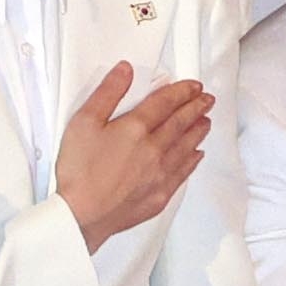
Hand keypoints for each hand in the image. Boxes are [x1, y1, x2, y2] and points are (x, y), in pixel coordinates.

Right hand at [54, 62, 210, 252]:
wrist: (82, 214)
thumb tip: (125, 71)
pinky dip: (192, 161)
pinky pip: (183, 173)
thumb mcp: (83, 123)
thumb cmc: (79, 170)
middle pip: (181, 123)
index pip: (165, 103)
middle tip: (206, 99)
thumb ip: (107, 94)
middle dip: (196, 108)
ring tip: (206, 121)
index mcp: (135, 128)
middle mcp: (154, 149)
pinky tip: (196, 155)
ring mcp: (160, 174)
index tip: (193, 85)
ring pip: (186, 147)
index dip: (181, 91)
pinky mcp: (160, 195)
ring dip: (198, 131)